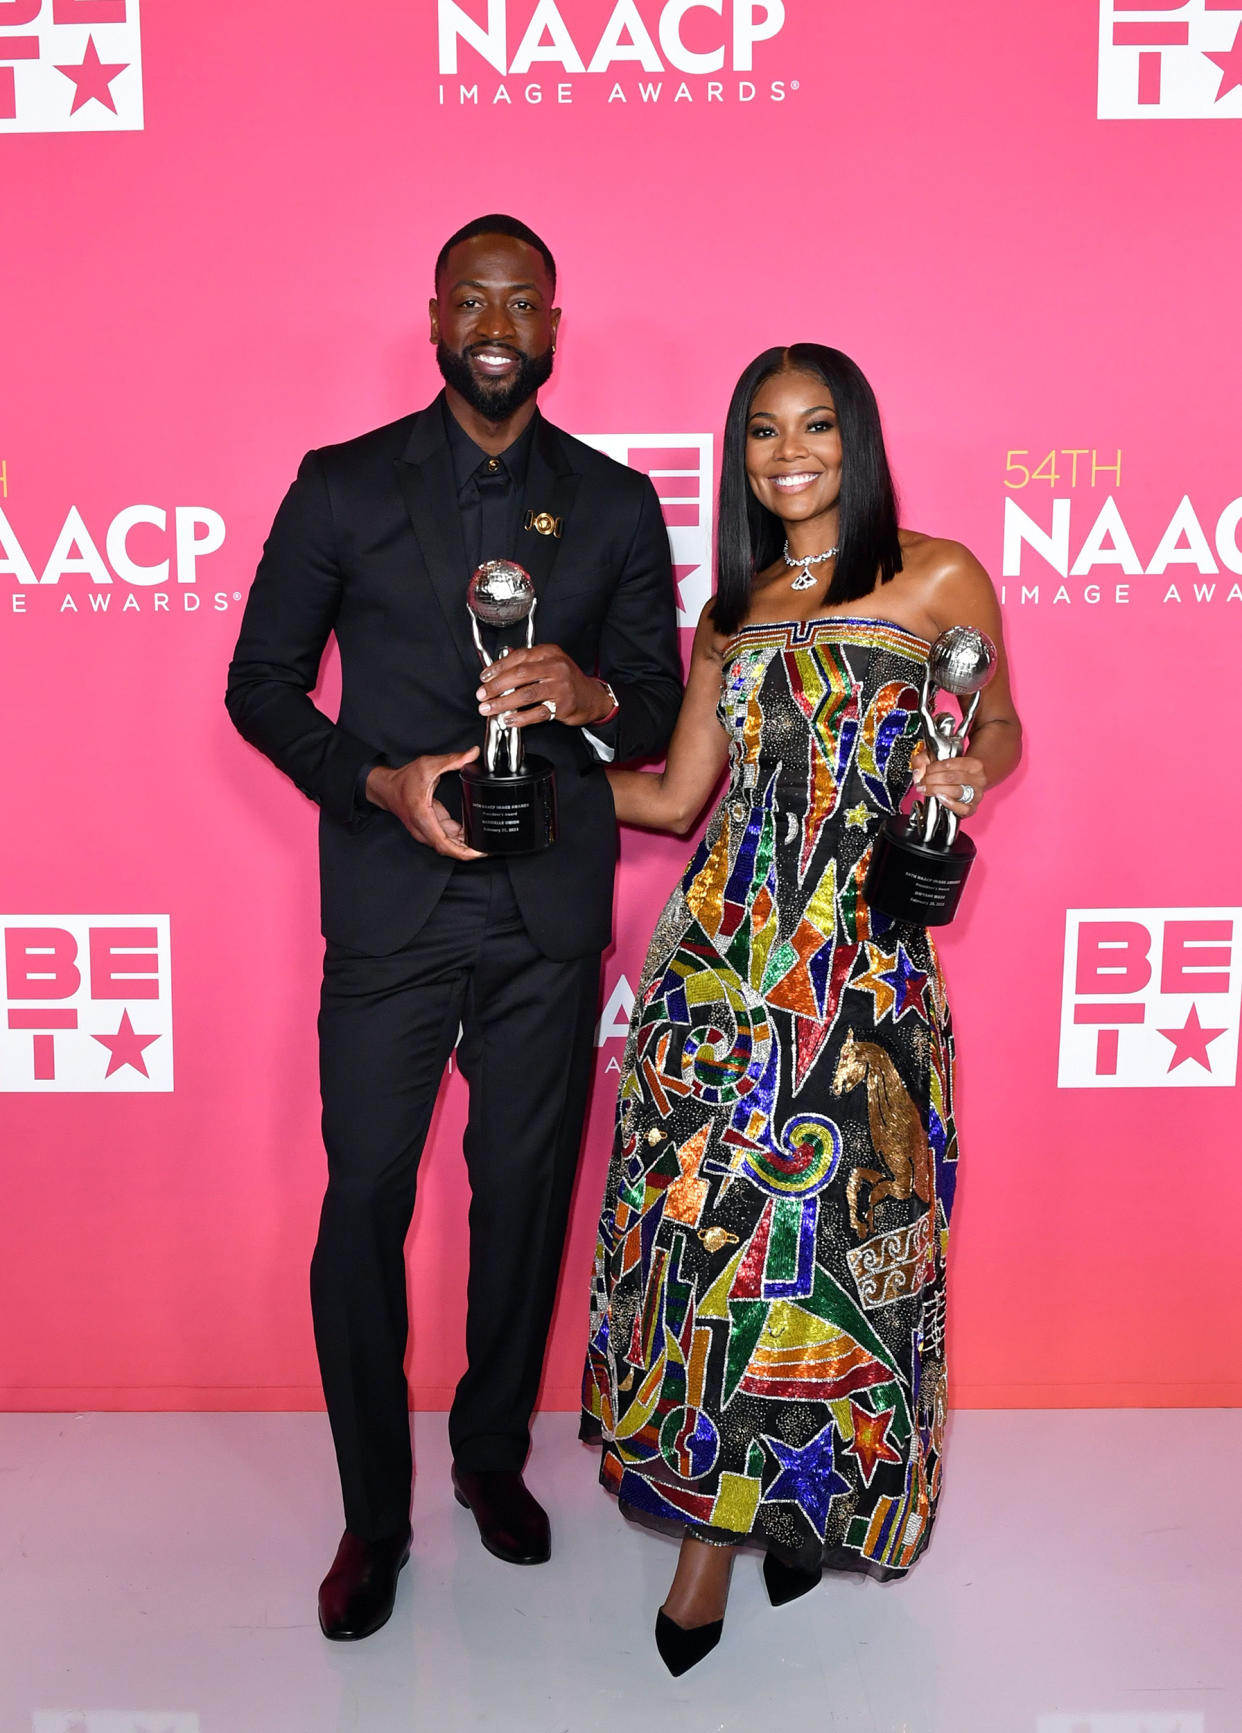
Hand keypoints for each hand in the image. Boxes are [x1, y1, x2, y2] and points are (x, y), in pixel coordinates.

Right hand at [366, 749, 484, 859]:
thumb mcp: (428, 765)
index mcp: (423, 816)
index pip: (443, 844)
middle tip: (486, 849)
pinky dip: (458, 839)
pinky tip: (470, 834)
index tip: (477, 853)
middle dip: (467, 851)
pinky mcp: (428, 828)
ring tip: (481, 843)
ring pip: (447, 845)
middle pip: (447, 848)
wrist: (386, 787)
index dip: (462, 852)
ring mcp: (425, 830)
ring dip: (463, 846)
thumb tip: (472, 754)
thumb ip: (452, 760)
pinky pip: (445, 838)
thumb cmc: (403, 780)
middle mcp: (423, 828)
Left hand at [477, 644, 612, 728]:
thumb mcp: (549, 663)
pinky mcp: (563, 705)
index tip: (484, 677)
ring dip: (503, 703)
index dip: (498, 668)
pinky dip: (520, 718)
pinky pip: (537, 712)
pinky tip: (509, 720)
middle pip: (519, 675)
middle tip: (482, 695)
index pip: (518, 657)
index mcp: (549, 653)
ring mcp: (560, 686)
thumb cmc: (567, 680)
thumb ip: (526, 661)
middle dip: (496, 686)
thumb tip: (499, 663)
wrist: (592, 697)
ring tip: (490, 709)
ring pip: (526, 694)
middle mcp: (556, 667)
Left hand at [911, 744, 987, 817]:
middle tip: (922, 782)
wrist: (972, 781)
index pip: (949, 764)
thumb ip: (925, 760)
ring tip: (925, 789)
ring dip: (935, 790)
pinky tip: (940, 798)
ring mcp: (977, 794)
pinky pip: (962, 808)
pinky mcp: (972, 807)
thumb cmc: (957, 771)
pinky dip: (950, 803)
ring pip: (955, 791)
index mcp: (974, 764)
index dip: (932, 768)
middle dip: (931, 780)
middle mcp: (978, 779)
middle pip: (951, 778)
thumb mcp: (941, 759)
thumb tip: (918, 772)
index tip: (924, 771)